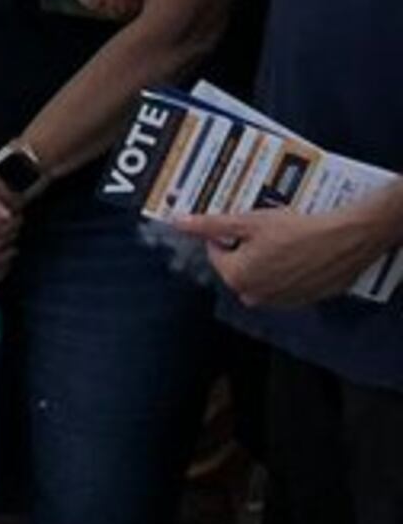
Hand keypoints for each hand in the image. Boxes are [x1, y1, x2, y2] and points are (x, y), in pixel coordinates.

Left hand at [196, 197, 400, 311]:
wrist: (346, 240)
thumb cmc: (298, 230)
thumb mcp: (249, 222)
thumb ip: (210, 225)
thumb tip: (178, 223)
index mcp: (236, 277)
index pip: (217, 252)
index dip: (228, 233)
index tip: (245, 223)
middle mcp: (253, 295)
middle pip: (238, 265)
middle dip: (247, 247)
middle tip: (268, 230)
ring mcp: (279, 301)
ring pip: (262, 274)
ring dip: (267, 259)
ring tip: (287, 240)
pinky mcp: (302, 300)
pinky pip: (285, 283)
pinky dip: (288, 270)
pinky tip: (301, 253)